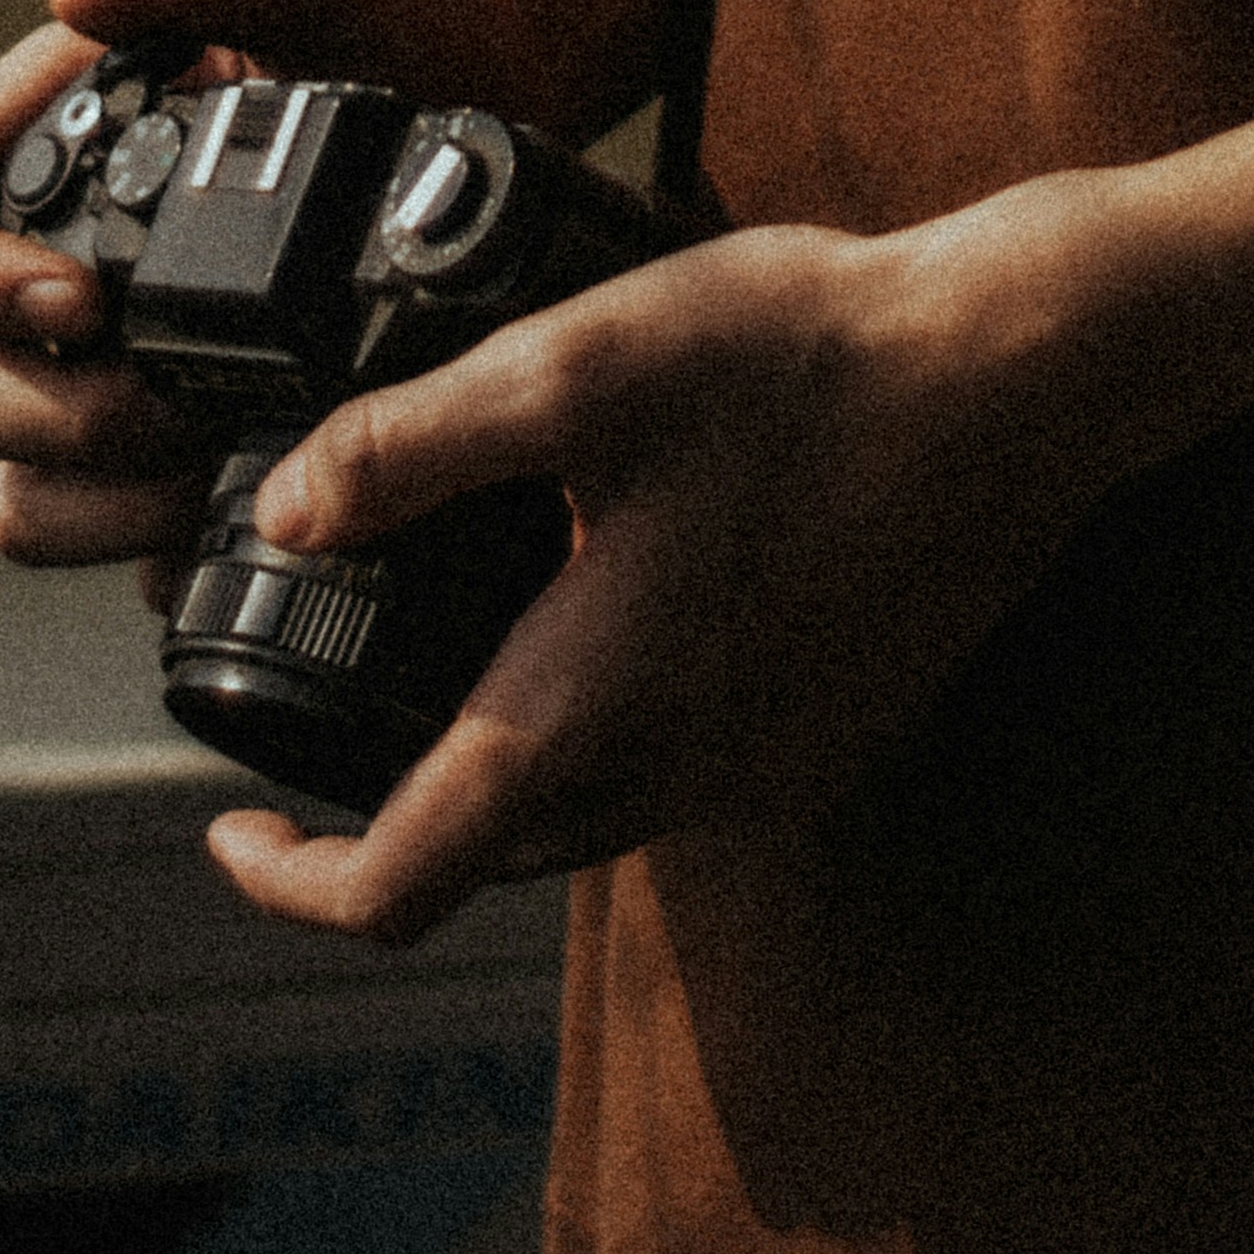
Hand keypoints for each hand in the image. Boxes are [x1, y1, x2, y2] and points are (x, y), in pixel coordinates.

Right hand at [0, 0, 578, 569]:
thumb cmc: (386, 23)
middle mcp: (48, 269)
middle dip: (42, 416)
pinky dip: (171, 548)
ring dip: (96, 506)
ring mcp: (104, 376)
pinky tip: (258, 507)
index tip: (80, 300)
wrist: (496, 108)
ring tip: (217, 464)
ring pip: (18, 492)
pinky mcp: (175, 457)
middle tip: (168, 404)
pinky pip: (125, 546)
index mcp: (41, 150)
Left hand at [199, 191, 1116, 944]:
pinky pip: (686, 761)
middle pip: (486, 853)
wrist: (1023, 375)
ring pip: (591, 808)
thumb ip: (413, 444)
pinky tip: (636, 577)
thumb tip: (289, 514)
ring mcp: (766, 766)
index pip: (393, 889)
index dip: (284, 883)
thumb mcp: (580, 366)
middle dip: (392, 796)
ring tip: (479, 608)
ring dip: (513, 748)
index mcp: (584, 716)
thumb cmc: (808, 364)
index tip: (230, 829)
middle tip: (344, 674)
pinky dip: (622, 711)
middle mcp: (674, 778)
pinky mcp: (834, 726)